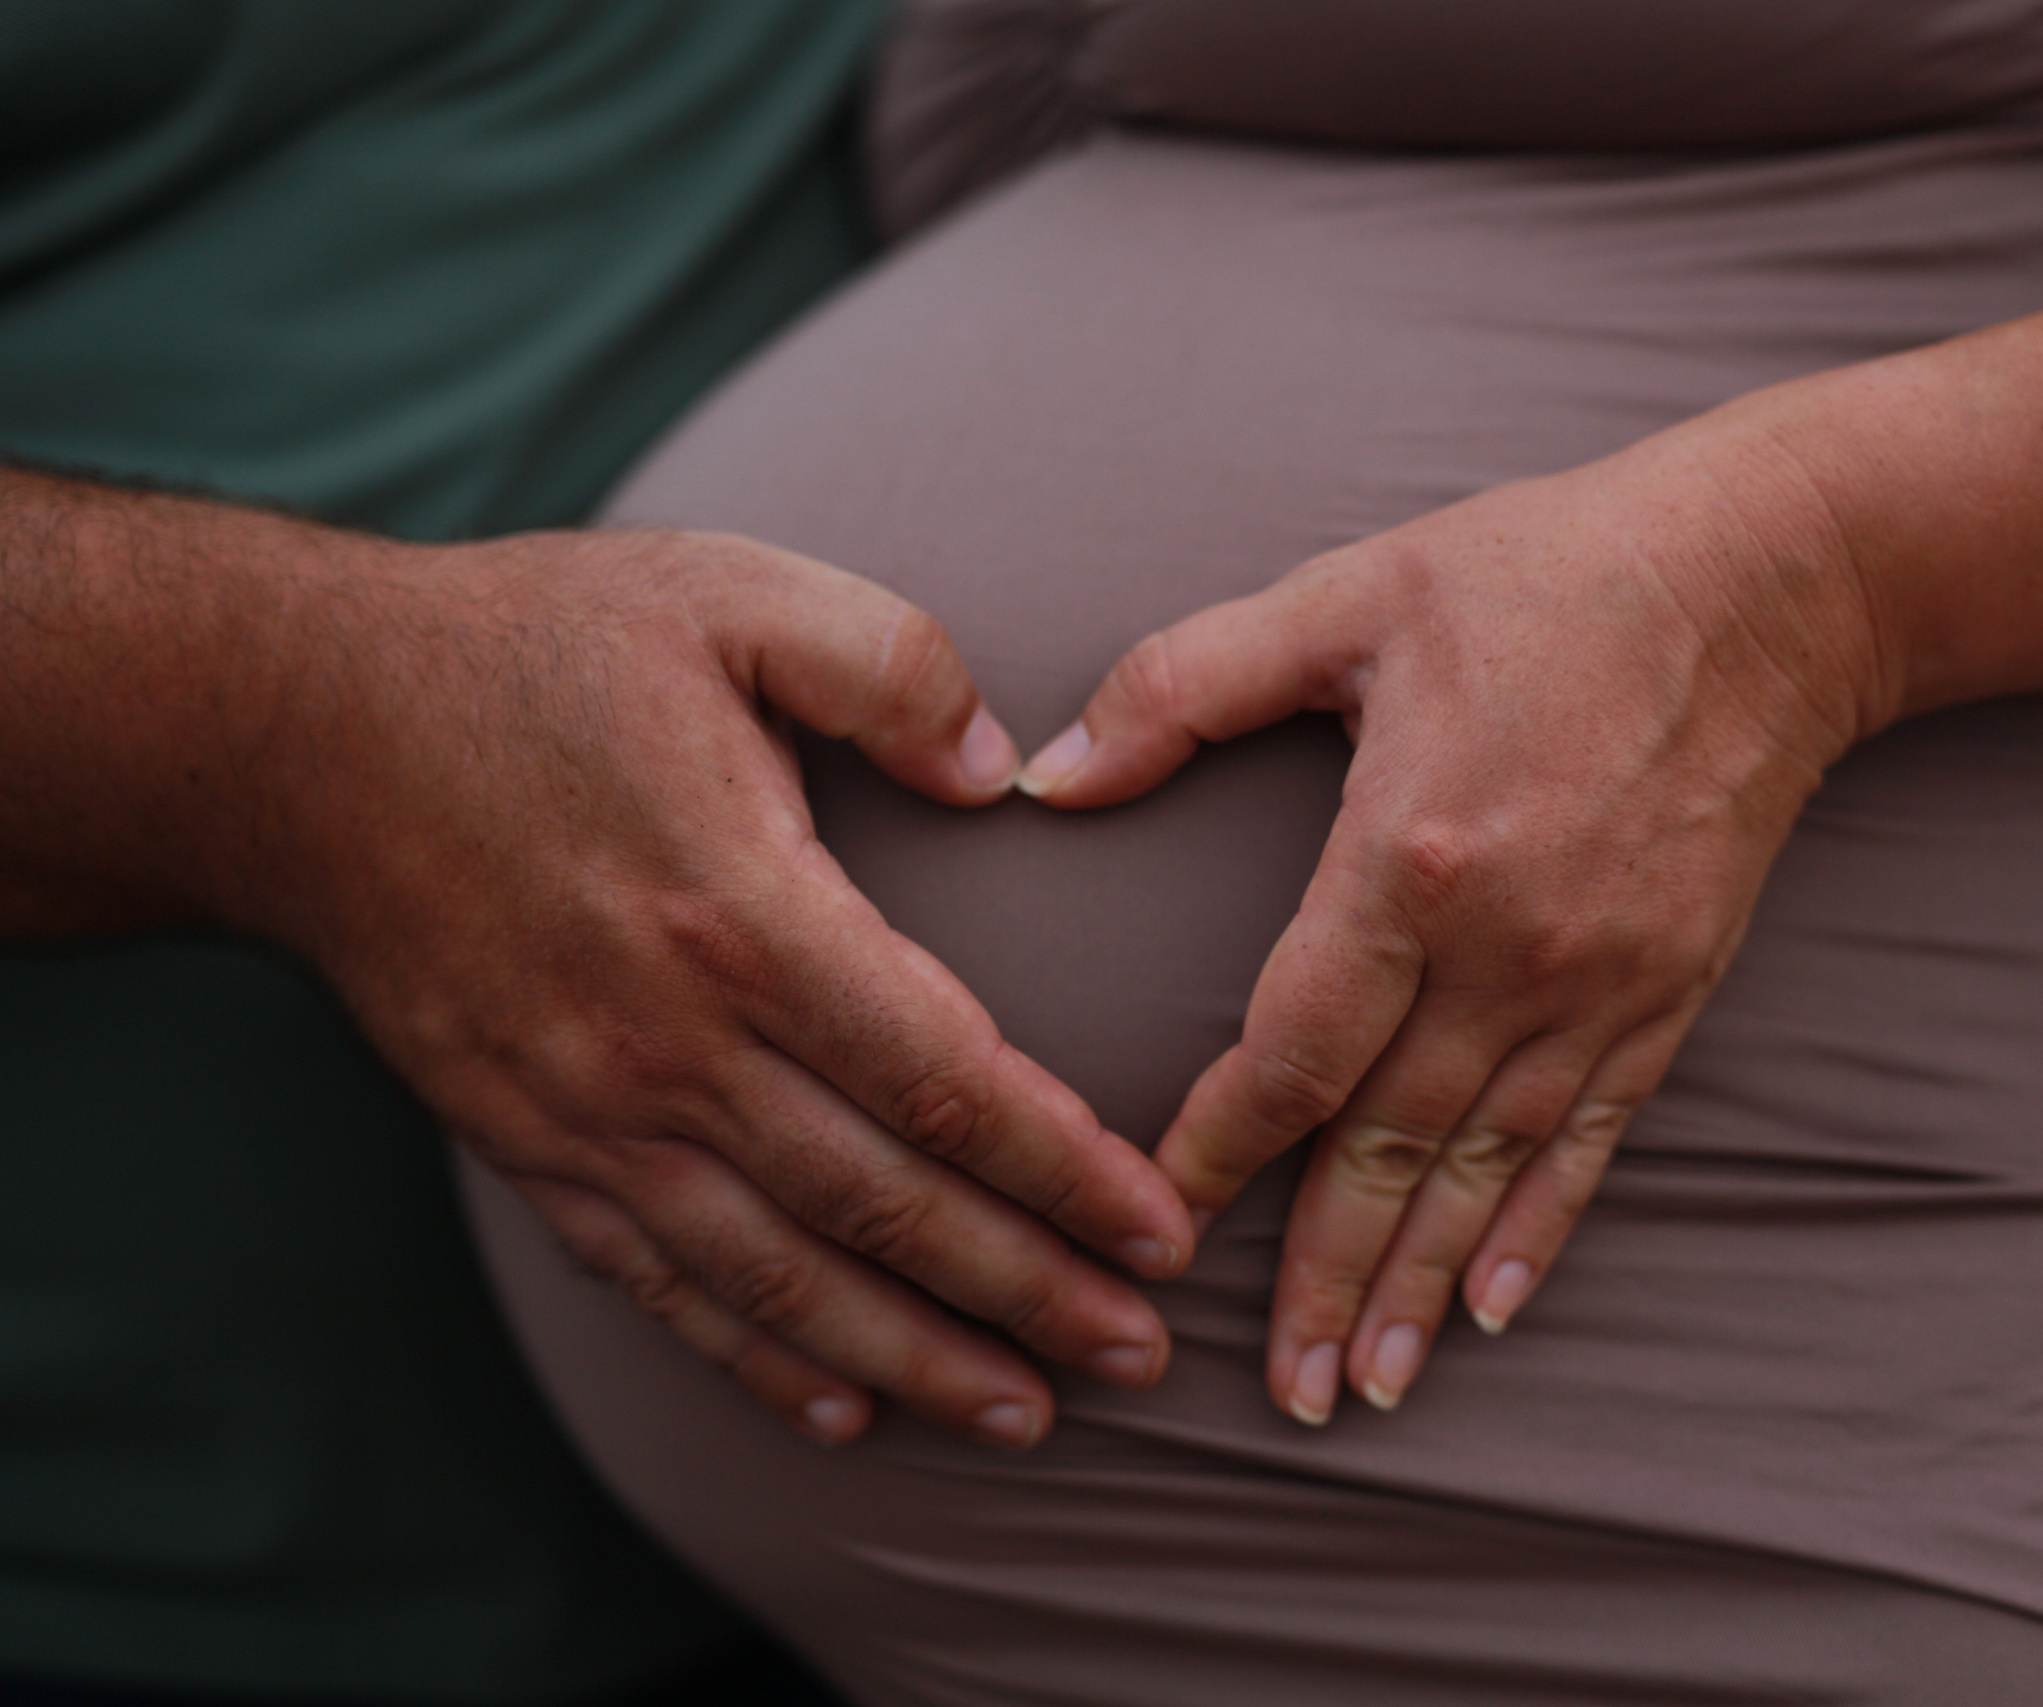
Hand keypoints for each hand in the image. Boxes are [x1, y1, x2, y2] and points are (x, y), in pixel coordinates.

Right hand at [230, 524, 1195, 1446]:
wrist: (293, 730)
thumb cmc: (535, 648)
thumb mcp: (731, 592)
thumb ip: (895, 666)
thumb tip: (1008, 778)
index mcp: (741, 908)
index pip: (946, 1080)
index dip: (1068, 1170)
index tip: (1167, 1229)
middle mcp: (667, 1040)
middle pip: (884, 1207)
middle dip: (1030, 1291)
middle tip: (1144, 1355)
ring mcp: (586, 1110)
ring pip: (782, 1278)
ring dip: (918, 1358)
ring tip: (1031, 1411)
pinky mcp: (526, 1144)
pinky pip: (660, 1283)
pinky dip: (758, 1359)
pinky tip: (848, 1412)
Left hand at [1018, 428, 1887, 1422]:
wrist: (1767, 578)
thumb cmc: (1542, 573)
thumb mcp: (1346, 596)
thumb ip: (1182, 685)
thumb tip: (1046, 776)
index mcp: (1412, 856)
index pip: (1292, 1050)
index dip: (1219, 1149)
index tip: (1156, 1223)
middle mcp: (1509, 948)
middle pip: (1389, 1145)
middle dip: (1326, 1274)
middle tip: (1280, 1391)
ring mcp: (1599, 979)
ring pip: (1487, 1166)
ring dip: (1425, 1283)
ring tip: (1371, 1386)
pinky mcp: (1667, 986)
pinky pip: (1592, 1134)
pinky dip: (1542, 1225)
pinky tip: (1500, 1305)